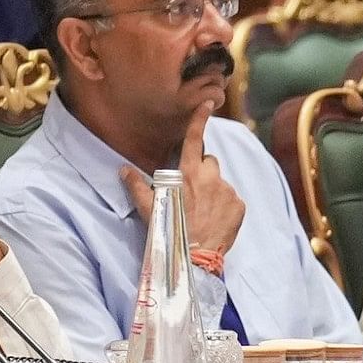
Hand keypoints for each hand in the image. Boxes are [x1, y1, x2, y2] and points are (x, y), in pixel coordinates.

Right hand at [120, 106, 244, 261]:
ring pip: (220, 181)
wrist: (195, 258)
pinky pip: (232, 198)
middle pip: (208, 161)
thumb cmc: (170, 231)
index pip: (194, 139)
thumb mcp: (149, 208)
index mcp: (188, 174)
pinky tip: (214, 219)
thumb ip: (137, 186)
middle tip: (192, 192)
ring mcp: (227, 191)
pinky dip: (224, 206)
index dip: (199, 119)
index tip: (207, 104)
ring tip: (202, 211)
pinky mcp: (239, 205)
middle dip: (201, 171)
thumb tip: (123, 170)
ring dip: (212, 190)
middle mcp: (210, 177)